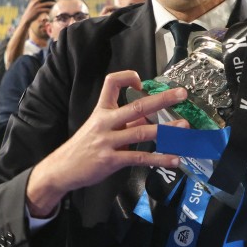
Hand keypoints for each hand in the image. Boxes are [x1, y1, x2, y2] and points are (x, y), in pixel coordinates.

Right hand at [22, 0, 55, 25]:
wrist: (26, 19)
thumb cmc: (31, 13)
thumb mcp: (32, 6)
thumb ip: (36, 3)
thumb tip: (44, 1)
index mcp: (33, 0)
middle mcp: (34, 2)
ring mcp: (36, 7)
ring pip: (46, 4)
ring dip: (51, 3)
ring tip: (54, 4)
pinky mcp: (38, 11)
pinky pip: (46, 10)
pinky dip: (49, 10)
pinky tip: (51, 11)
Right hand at [26, 71, 189, 216]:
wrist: (61, 169)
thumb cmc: (84, 147)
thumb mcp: (100, 128)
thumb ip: (125, 123)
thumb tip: (150, 117)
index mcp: (101, 110)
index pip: (112, 82)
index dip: (128, 77)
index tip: (142, 82)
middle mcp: (105, 122)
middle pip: (137, 106)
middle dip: (162, 99)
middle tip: (181, 94)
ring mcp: (108, 141)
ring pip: (142, 132)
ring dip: (167, 130)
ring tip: (184, 128)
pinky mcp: (111, 160)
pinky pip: (140, 158)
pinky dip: (160, 158)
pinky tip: (174, 159)